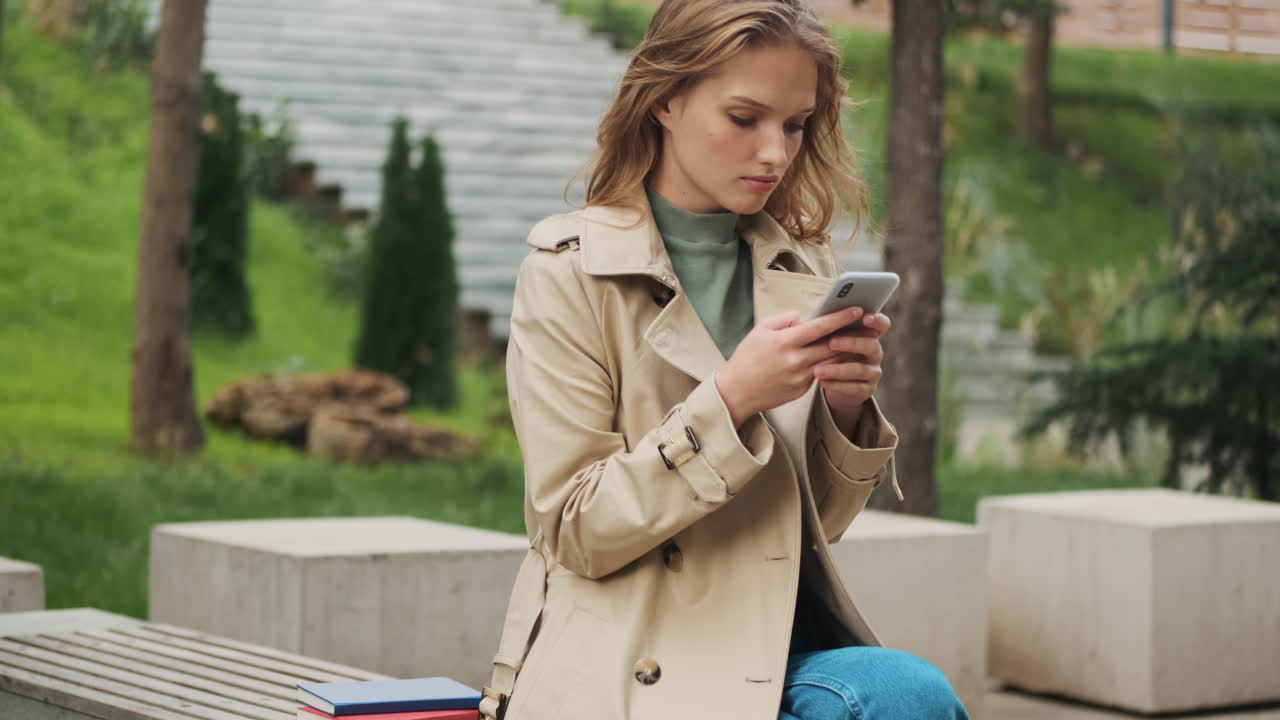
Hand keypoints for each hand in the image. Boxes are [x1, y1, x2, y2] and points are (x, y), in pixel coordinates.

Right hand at [714, 307, 862, 427]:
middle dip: (851, 334)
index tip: (857, 309)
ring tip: (857, 338)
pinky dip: (830, 363)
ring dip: (845, 350)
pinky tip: (837, 355)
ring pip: (831, 361)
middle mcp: (796, 361)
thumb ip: (786, 320)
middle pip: (833, 345)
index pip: (820, 327)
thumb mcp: (761, 330)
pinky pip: (820, 372)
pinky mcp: (802, 390)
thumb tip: (805, 318)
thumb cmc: (747, 357)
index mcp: (785, 342)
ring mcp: (801, 377)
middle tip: (866, 324)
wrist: (736, 392)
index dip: (841, 317)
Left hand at [814, 311, 891, 433]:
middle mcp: (875, 353)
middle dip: (852, 343)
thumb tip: (796, 316)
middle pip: (871, 345)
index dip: (877, 321)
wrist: (833, 383)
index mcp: (868, 335)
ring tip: (817, 370)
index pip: (882, 325)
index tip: (865, 318)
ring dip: (838, 369)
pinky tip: (822, 382)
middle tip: (831, 343)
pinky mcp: (867, 390)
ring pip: (860, 369)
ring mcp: (873, 372)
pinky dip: (837, 385)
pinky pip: (855, 388)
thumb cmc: (829, 353)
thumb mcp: (828, 339)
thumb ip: (823, 327)